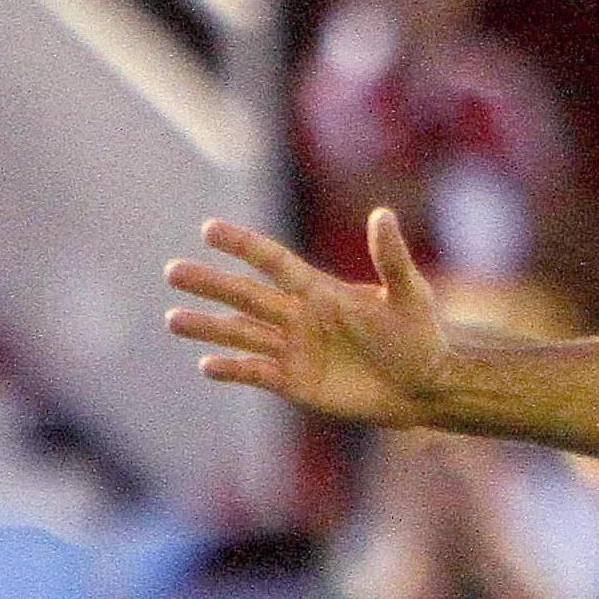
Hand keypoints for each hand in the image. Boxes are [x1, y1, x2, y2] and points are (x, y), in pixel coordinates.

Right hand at [165, 209, 456, 425]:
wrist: (425, 385)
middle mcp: (299, 316)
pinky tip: (206, 364)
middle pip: (245, 295)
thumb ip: (391, 258)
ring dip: (208, 326)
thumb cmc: (420, 336)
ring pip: (241, 333)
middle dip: (210, 283)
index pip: (273, 262)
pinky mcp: (295, 382)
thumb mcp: (410, 294)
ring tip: (173, 319)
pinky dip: (232, 369)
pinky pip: (255, 372)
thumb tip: (383, 213)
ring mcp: (294, 349)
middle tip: (173, 270)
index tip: (209, 229)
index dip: (243, 246)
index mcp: (320, 290)